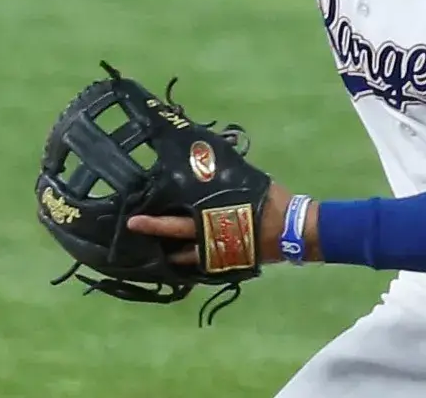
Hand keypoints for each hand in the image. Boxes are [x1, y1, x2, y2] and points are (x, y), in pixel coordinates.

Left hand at [127, 182, 320, 265]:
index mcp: (210, 219)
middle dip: (154, 236)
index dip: (153, 221)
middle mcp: (209, 240)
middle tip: (134, 232)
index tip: (133, 220)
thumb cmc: (269, 201)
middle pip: (175, 241)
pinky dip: (191, 263)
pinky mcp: (229, 264)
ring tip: (155, 251)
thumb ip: (224, 177)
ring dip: (170, 255)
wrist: (293, 229)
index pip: (175, 222)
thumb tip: (207, 158)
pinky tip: (183, 260)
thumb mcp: (245, 181)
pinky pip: (204, 266)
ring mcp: (218, 256)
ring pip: (186, 260)